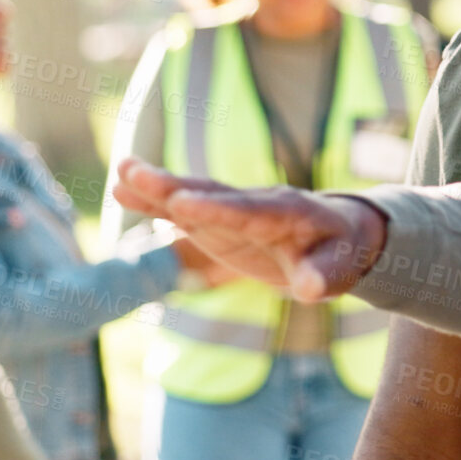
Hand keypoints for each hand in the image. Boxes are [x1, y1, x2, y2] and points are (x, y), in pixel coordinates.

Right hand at [113, 157, 385, 301]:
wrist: (337, 235)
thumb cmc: (339, 253)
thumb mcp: (340, 269)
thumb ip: (323, 277)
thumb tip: (312, 289)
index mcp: (285, 213)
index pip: (246, 212)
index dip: (214, 209)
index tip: (181, 204)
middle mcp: (253, 203)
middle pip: (210, 194)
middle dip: (173, 185)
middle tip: (133, 172)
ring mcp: (231, 209)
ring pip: (192, 195)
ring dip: (156, 185)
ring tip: (120, 170)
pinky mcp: (216, 219)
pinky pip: (183, 209)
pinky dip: (155, 201)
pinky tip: (121, 190)